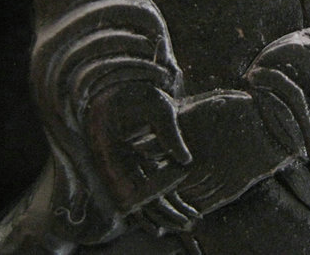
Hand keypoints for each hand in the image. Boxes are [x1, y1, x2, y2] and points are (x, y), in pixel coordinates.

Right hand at [86, 82, 197, 233]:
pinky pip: (146, 188)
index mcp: (119, 153)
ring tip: (189, 222)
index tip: (180, 212)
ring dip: (165, 212)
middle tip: (191, 223)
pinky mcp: (133, 164)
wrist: (121, 86)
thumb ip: (170, 132)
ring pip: (144, 198)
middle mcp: (118, 165)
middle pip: (142, 201)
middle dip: (166, 214)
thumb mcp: (158, 106)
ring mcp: (124, 167)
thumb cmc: (140, 92)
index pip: (138, 188)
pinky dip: (161, 199)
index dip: (160, 203)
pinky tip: (177, 210)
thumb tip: (186, 161)